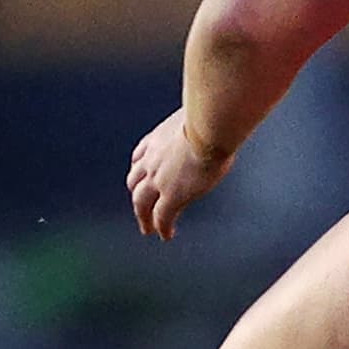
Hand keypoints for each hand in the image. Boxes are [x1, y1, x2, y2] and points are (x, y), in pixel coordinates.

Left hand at [126, 109, 233, 239]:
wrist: (209, 126)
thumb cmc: (210, 115)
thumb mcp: (196, 113)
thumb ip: (197, 118)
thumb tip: (214, 113)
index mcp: (157, 139)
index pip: (140, 155)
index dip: (139, 168)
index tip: (140, 175)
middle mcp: (151, 160)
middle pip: (134, 182)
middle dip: (136, 194)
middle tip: (140, 206)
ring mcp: (159, 180)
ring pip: (141, 204)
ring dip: (143, 217)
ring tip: (147, 228)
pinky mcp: (172, 196)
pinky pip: (162, 217)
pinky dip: (162, 228)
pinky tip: (166, 235)